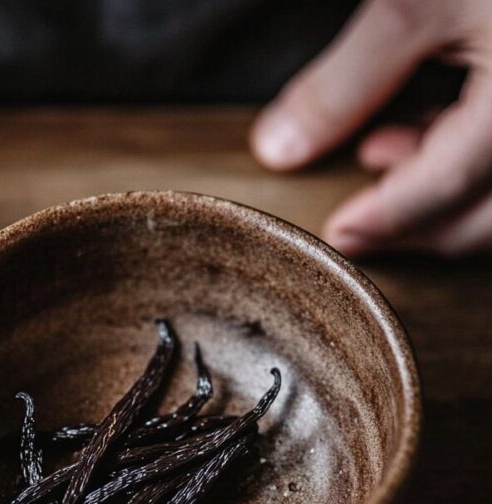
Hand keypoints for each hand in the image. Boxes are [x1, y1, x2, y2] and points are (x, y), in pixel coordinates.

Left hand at [251, 0, 491, 257]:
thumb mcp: (415, 3)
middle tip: (356, 222)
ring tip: (379, 155)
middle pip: (488, 213)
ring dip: (444, 196)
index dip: (388, 219)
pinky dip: (472, 161)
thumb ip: (346, 82)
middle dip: (419, 227)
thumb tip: (280, 148)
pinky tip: (422, 127)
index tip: (338, 234)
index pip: (449, 186)